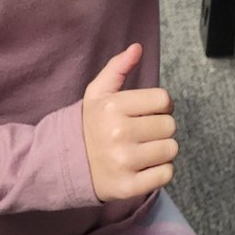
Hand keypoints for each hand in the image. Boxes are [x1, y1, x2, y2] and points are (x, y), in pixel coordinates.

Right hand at [81, 43, 176, 200]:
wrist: (63, 164)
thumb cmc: (88, 126)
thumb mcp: (97, 93)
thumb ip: (117, 68)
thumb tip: (138, 48)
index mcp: (113, 108)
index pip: (164, 100)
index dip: (161, 105)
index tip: (148, 112)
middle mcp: (118, 134)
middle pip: (170, 126)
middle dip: (160, 128)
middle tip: (143, 133)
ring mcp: (124, 162)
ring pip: (171, 150)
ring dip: (162, 150)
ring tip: (142, 149)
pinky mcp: (129, 187)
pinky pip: (166, 174)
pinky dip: (160, 171)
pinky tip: (143, 167)